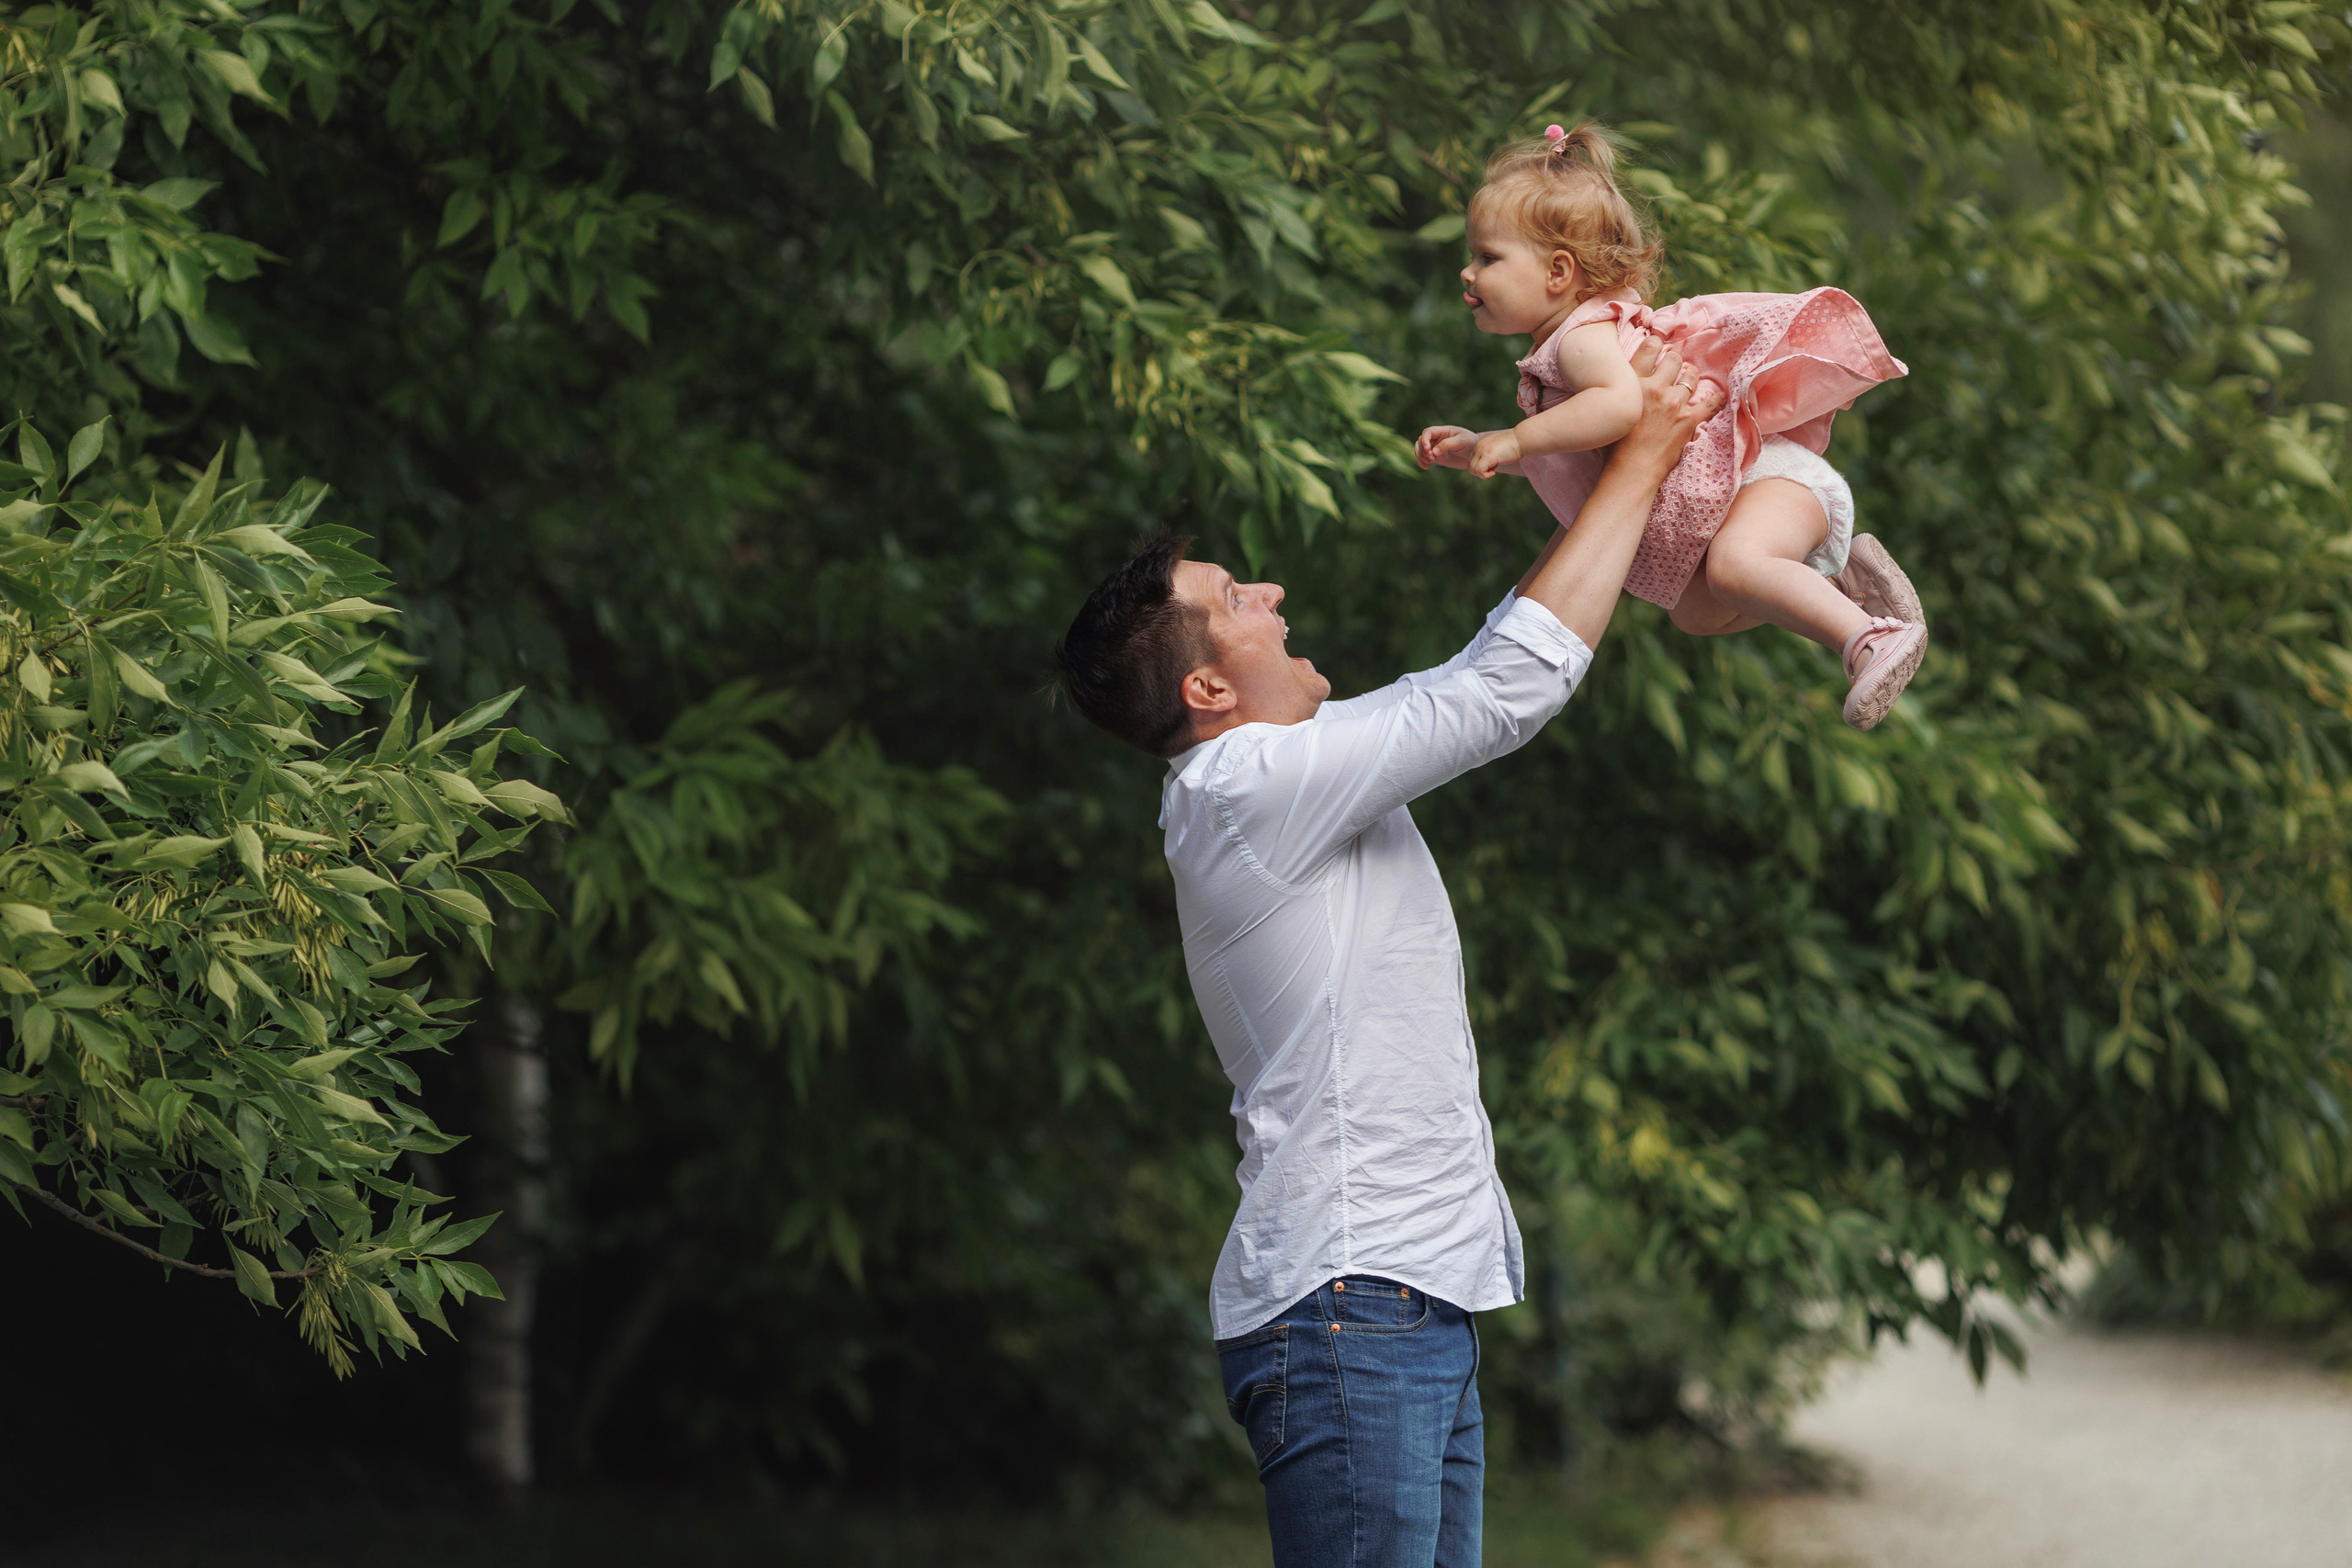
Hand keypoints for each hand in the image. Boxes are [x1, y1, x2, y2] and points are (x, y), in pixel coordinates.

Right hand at [1415, 425, 1477, 469]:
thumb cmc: (1470, 443)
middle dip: (1423, 450)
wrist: (1476, 454)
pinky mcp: (1436, 457)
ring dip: (1421, 456)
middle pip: (1421, 441)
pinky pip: (1424, 458)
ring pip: (1420, 449)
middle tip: (1432, 458)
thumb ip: (1447, 444)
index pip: (1428, 432)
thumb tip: (1433, 451)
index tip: (1428, 449)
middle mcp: (1437, 438)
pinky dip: (1421, 462)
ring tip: (1429, 463)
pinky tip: (1425, 467)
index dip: (1424, 440)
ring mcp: (1435, 448)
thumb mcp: (1461, 441)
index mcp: (1442, 431)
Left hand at [1469, 428, 1520, 478]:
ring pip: (1473, 470)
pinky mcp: (1487, 456)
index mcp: (1481, 443)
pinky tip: (1495, 471)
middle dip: (1481, 471)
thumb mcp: (1498, 448)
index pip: (1472, 460)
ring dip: (1483, 473)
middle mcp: (1479, 446)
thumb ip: (1490, 454)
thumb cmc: (1515, 444)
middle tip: (1493, 468)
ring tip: (1495, 468)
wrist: (1523, 438)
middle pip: (1470, 466)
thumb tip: (1489, 465)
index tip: (1493, 465)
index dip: (1481, 466)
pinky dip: (1486, 475)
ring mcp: (1482, 450)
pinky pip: (1479, 471)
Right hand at [1610, 334, 1723, 483]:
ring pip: (1691, 377)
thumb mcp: (1612, 409)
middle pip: (1674, 359)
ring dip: (1691, 377)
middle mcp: (1655, 388)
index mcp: (1634, 383)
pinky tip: (1719, 398)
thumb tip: (1626, 382)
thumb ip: (1622, 391)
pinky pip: (1711, 404)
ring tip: (1688, 381)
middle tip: (1673, 369)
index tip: (1659, 348)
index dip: (1657, 344)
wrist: (1630, 471)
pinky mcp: (1688, 421)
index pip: (1650, 348)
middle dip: (1675, 362)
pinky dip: (1717, 401)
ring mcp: (1674, 404)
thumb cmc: (1615, 446)